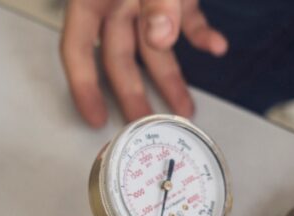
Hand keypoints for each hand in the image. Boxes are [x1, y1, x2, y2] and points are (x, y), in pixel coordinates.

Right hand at [60, 0, 227, 126]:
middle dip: (134, 94)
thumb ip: (154, 0)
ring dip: (171, 78)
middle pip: (119, 58)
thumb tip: (160, 36)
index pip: (77, 49)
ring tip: (184, 108)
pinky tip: (216, 47)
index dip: (84, 87)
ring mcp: (147, 0)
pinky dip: (202, 36)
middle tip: (147, 125)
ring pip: (155, 48)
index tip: (95, 117)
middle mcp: (116, 1)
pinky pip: (189, 21)